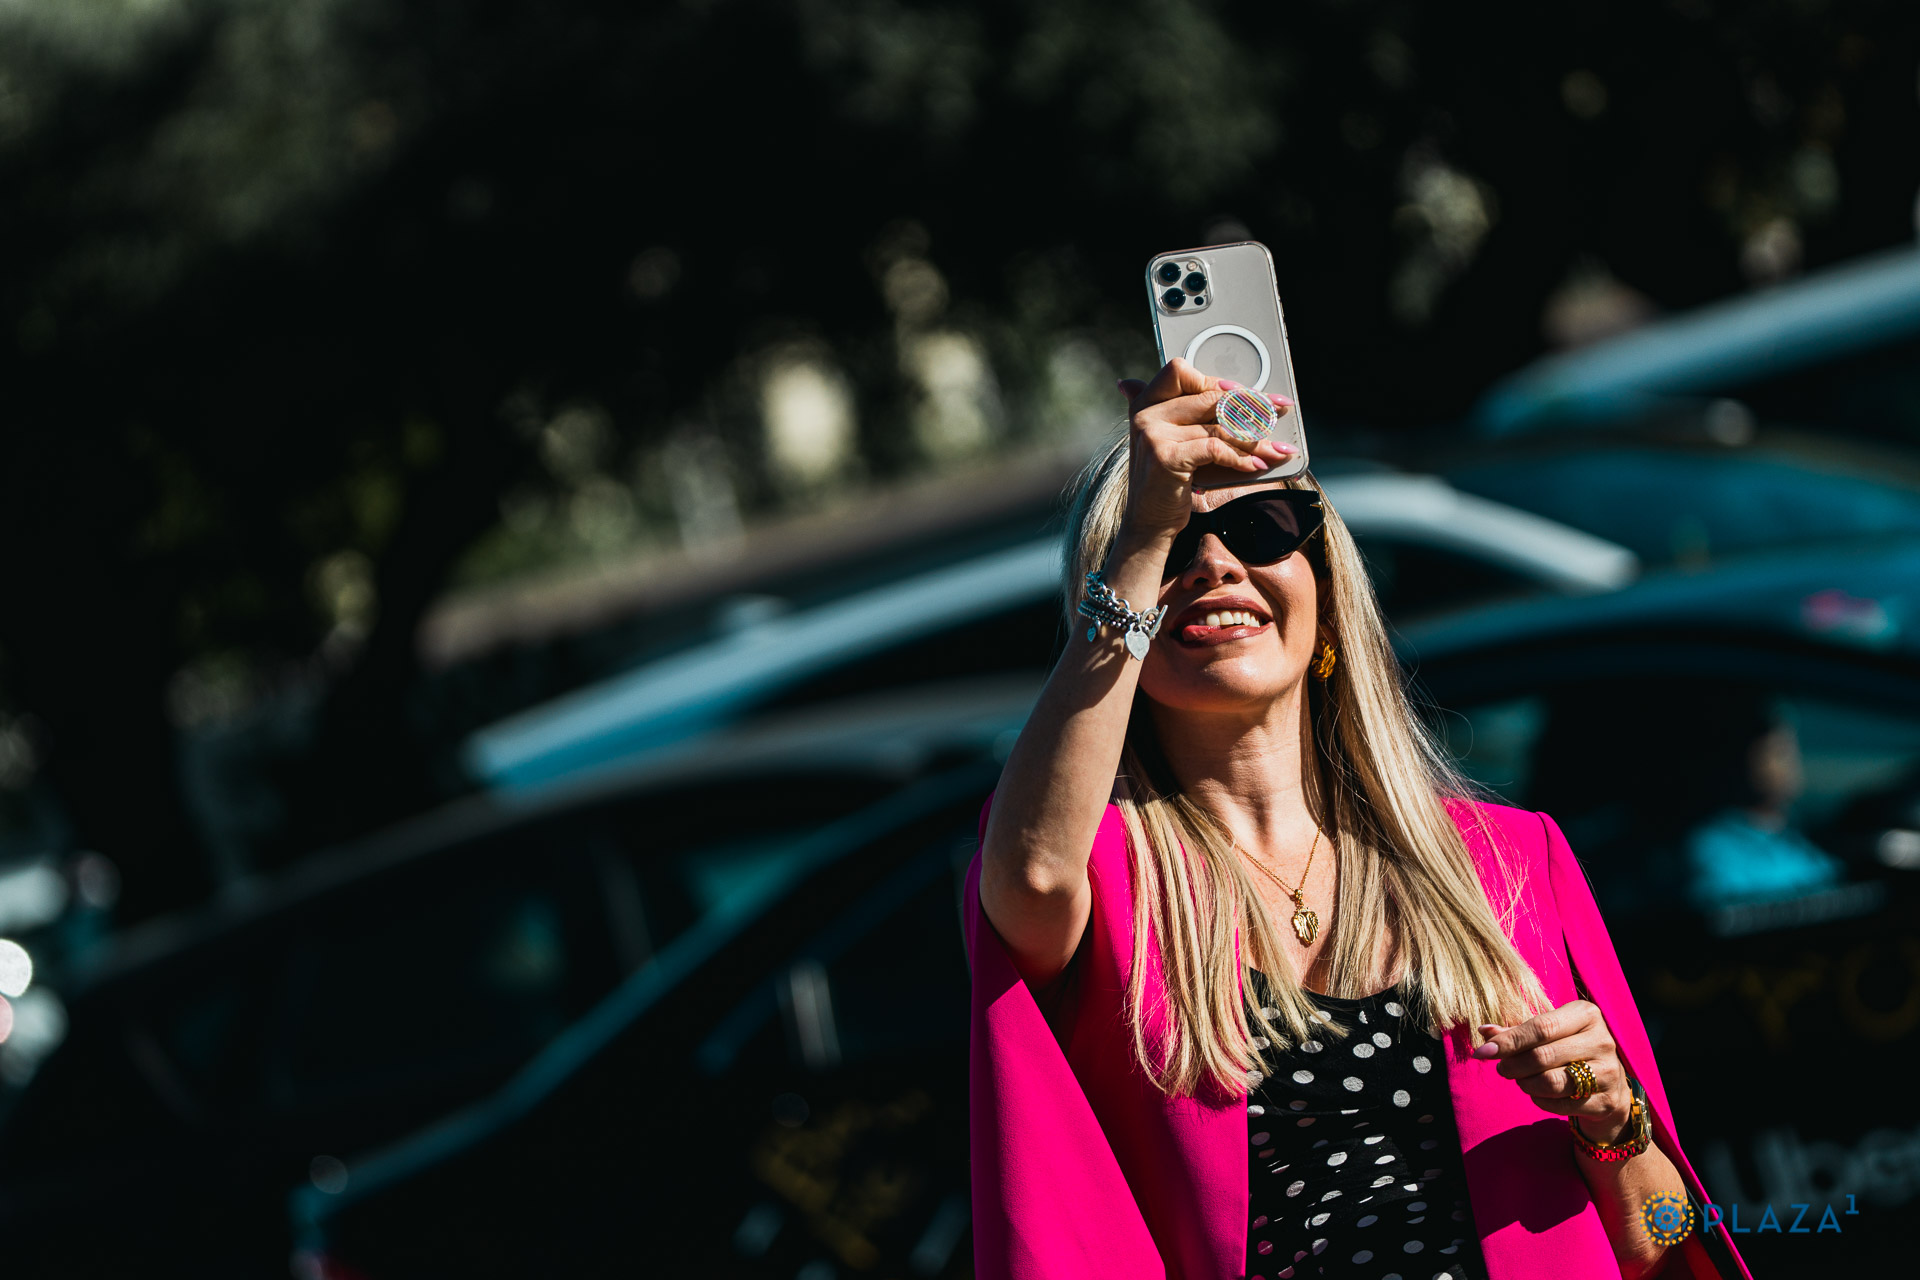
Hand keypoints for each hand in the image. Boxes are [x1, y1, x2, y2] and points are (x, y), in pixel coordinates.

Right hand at [1113, 358, 1293, 537]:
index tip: (1246, 393)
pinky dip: (1241, 458)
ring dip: (1254, 438)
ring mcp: (1152, 435)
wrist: (1150, 523)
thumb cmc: (1170, 482)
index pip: (1181, 372)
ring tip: (1276, 449)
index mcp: (1145, 404)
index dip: (1216, 380)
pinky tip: (1256, 465)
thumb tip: (1233, 390)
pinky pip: (1215, 448)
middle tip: (1277, 412)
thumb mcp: (1177, 442)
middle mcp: (1145, 414)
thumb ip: (1191, 415)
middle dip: (1250, 406)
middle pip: (1208, 397)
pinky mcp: (1165, 457)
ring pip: (1217, 425)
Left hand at [1472, 1000, 1633, 1141]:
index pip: (1541, 1027)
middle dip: (1513, 1065)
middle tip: (1501, 1069)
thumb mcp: (1548, 1033)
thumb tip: (1485, 1031)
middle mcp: (1602, 1040)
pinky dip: (1541, 1100)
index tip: (1484, 1052)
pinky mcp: (1607, 1100)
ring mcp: (1608, 1072)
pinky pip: (1562, 1105)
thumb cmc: (1569, 1049)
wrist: (1608, 1084)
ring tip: (1520, 1080)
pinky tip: (1538, 1094)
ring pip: (1552, 1082)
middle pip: (1543, 1056)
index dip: (1509, 1041)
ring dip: (1526, 1083)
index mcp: (1586, 1014)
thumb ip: (1517, 1032)